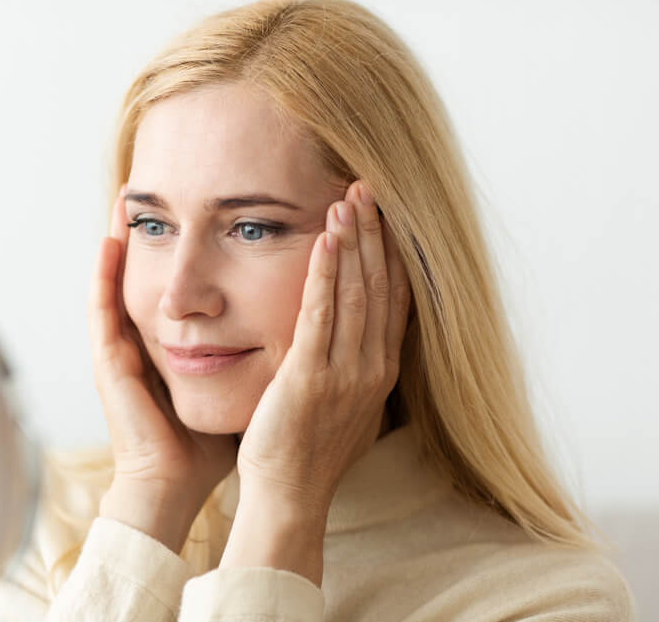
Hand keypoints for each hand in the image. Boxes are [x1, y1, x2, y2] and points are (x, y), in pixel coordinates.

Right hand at [88, 182, 239, 550]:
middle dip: (154, 231)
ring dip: (120, 238)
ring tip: (127, 196)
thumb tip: (303, 328)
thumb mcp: (239, 385)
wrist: (176, 483)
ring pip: (120, 280)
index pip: (179, 285)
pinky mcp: (110, 362)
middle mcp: (144, 339)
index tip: (205, 207)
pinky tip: (109, 239)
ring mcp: (123, 349)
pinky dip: (103, 273)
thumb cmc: (210, 442)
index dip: (187, 246)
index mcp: (174, 344)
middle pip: (148, 274)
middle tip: (160, 187)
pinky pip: (102, 308)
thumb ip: (260, 357)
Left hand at [235, 179, 411, 515]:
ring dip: (354, 242)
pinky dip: (327, 273)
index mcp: (379, 371)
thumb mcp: (341, 402)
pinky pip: (321, 314)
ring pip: (357, 293)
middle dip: (376, 234)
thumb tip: (355, 336)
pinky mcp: (311, 377)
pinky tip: (327, 239)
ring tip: (350, 198)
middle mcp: (371, 368)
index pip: (394, 299)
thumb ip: (352, 364)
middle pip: (381, 286)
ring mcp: (346, 373)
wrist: (288, 493)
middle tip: (369, 187)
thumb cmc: (306, 449)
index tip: (386, 213)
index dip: (392, 252)